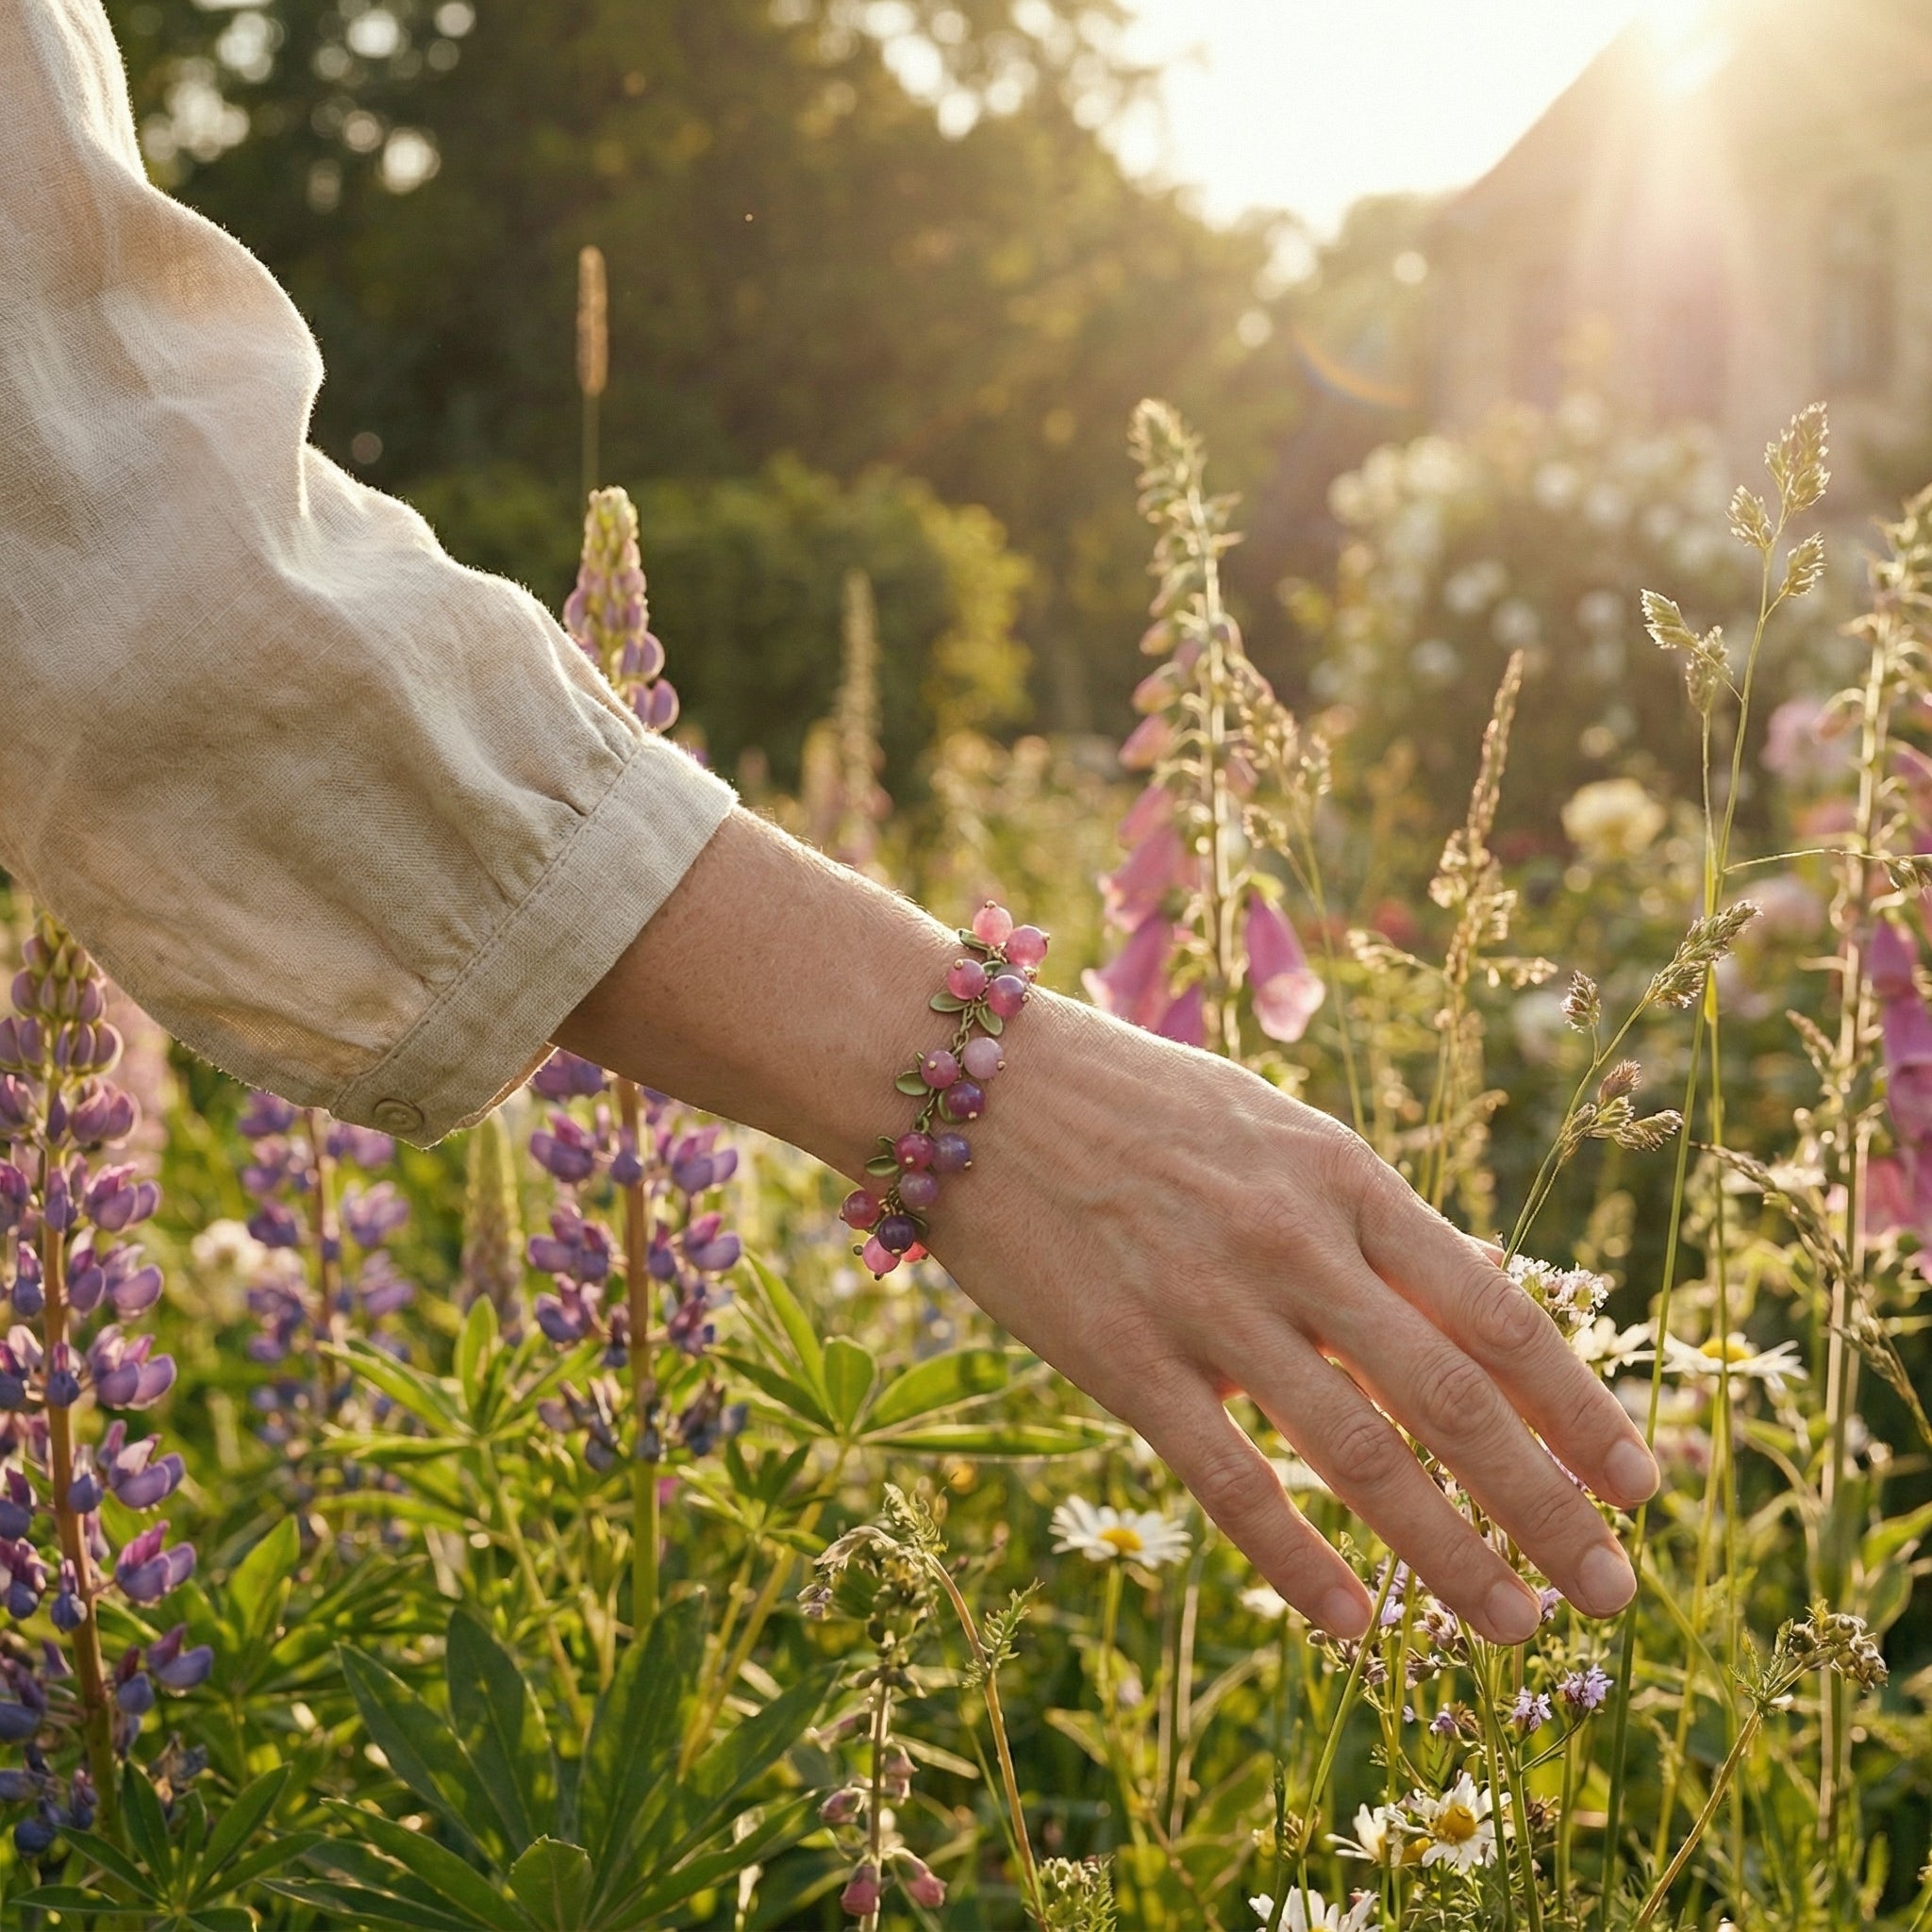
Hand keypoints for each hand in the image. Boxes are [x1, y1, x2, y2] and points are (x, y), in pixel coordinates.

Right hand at [934, 994, 1656, 1643]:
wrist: (975, 1077)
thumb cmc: (1129, 1102)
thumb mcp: (1268, 1133)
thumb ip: (1355, 1225)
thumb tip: (1446, 1324)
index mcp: (1344, 1177)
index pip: (1496, 1311)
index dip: (1579, 1407)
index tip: (1641, 1485)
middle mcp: (1296, 1241)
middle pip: (1452, 1395)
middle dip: (1548, 1504)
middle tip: (1613, 1594)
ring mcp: (1209, 1301)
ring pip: (1359, 1452)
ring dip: (1449, 1554)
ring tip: (1513, 1630)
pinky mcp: (1123, 1356)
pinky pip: (1230, 1481)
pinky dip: (1299, 1563)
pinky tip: (1352, 1627)